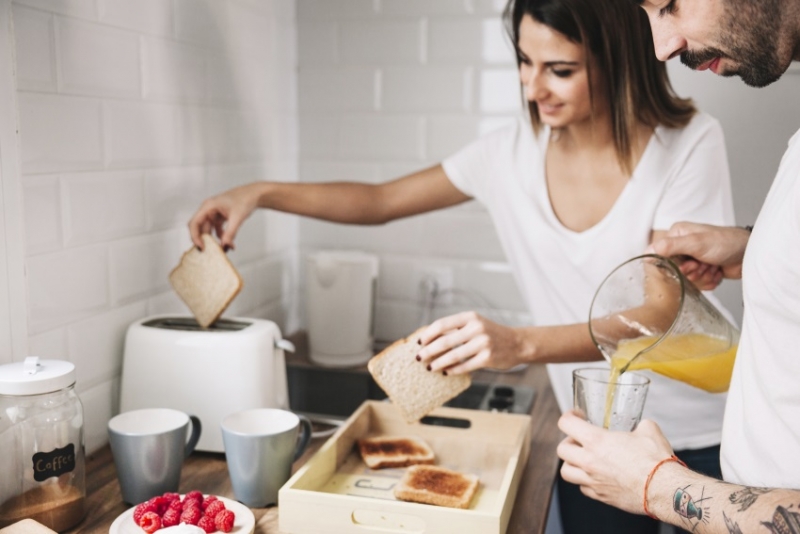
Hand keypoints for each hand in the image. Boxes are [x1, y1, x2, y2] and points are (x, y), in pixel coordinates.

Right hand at [188, 184, 261, 249]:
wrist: (255, 194)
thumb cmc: (245, 200)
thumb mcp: (237, 217)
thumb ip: (230, 233)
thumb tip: (224, 246)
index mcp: (208, 206)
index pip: (194, 223)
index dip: (195, 236)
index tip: (202, 248)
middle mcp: (208, 210)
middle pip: (200, 229)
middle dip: (206, 241)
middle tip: (211, 253)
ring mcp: (214, 214)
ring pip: (209, 231)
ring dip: (216, 241)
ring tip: (225, 249)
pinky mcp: (220, 217)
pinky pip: (217, 230)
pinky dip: (222, 238)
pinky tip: (230, 245)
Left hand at [416, 311, 524, 373]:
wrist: (517, 343)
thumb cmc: (491, 334)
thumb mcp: (475, 324)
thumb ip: (456, 329)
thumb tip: (430, 339)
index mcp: (470, 317)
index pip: (442, 324)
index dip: (428, 334)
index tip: (419, 342)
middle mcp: (476, 328)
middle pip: (444, 341)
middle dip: (429, 351)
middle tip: (419, 357)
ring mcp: (483, 343)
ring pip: (453, 355)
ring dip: (438, 363)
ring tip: (429, 367)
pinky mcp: (488, 358)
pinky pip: (464, 366)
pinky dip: (452, 370)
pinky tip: (445, 372)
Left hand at [557, 411, 673, 514]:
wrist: (664, 489)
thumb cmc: (656, 460)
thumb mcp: (648, 430)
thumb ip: (638, 425)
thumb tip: (640, 426)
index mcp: (597, 441)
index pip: (566, 424)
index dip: (569, 416)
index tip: (575, 416)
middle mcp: (590, 461)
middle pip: (561, 449)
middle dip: (568, 441)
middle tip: (578, 440)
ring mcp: (593, 481)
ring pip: (566, 472)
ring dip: (572, 464)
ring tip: (582, 460)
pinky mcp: (601, 497)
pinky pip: (583, 488)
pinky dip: (586, 481)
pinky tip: (597, 476)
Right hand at [647, 222, 749, 289]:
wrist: (750, 254)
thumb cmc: (727, 242)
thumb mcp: (696, 243)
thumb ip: (671, 246)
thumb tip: (648, 251)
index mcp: (676, 235)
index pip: (660, 256)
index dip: (674, 265)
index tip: (689, 264)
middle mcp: (682, 247)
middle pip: (675, 271)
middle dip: (692, 271)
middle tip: (703, 264)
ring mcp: (692, 259)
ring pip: (687, 279)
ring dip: (703, 276)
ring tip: (713, 266)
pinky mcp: (702, 270)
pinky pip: (698, 284)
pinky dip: (709, 281)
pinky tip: (717, 271)